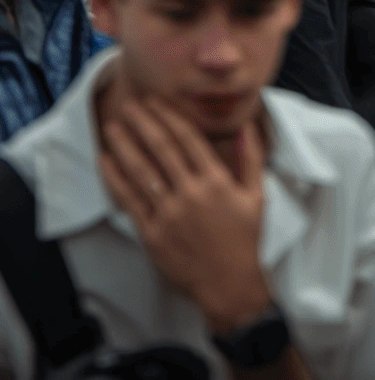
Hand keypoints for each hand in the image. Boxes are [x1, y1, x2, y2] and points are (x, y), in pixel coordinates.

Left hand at [98, 95, 270, 332]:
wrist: (230, 284)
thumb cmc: (245, 239)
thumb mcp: (257, 195)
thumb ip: (251, 158)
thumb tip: (245, 127)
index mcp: (216, 180)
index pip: (188, 139)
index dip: (169, 117)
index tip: (155, 101)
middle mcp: (191, 193)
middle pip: (161, 149)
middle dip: (144, 123)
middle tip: (130, 104)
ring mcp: (169, 214)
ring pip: (142, 172)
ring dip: (125, 146)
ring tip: (112, 126)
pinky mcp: (153, 235)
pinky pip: (130, 202)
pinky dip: (116, 180)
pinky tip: (106, 163)